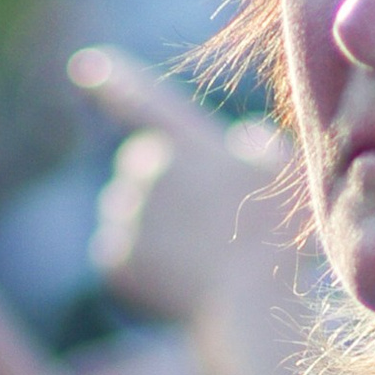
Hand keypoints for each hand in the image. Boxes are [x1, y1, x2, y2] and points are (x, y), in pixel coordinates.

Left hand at [74, 47, 289, 323]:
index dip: (112, 81)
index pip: (142, 100)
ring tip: (196, 260)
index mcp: (189, 143)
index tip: (83, 66)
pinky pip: (117, 258)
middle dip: (158, 183)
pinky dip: (140, 273)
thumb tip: (244, 142)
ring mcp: (126, 214)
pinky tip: (178, 286)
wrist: (253, 308)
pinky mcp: (112, 258)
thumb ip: (265, 151)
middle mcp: (149, 169)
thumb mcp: (290, 181)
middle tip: (200, 222)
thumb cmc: (281, 243)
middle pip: (138, 165)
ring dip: (150, 229)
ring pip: (124, 213)